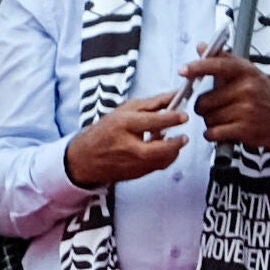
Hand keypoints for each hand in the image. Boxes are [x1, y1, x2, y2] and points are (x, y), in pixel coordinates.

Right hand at [64, 90, 194, 187]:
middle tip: (184, 136)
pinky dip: (164, 158)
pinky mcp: (135, 174)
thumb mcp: (125, 110)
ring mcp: (131, 163)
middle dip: (176, 143)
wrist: (85, 158)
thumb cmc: (105, 131)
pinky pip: (156, 167)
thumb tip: (174, 96)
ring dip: (172, 151)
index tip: (184, 116)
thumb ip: (152, 103)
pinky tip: (162, 149)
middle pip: (159, 149)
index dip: (171, 118)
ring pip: (161, 160)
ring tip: (173, 141)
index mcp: (123, 125)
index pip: (152, 121)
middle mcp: (127, 146)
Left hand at [185, 52, 269, 154]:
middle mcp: (247, 88)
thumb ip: (222, 60)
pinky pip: (213, 132)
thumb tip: (200, 46)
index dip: (198, 67)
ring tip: (227, 118)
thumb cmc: (264, 95)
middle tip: (218, 107)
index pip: (218, 65)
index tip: (183, 70)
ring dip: (211, 122)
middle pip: (204, 101)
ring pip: (207, 118)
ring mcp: (246, 109)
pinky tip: (224, 130)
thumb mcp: (248, 73)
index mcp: (246, 71)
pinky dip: (213, 134)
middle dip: (205, 107)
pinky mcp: (245, 129)